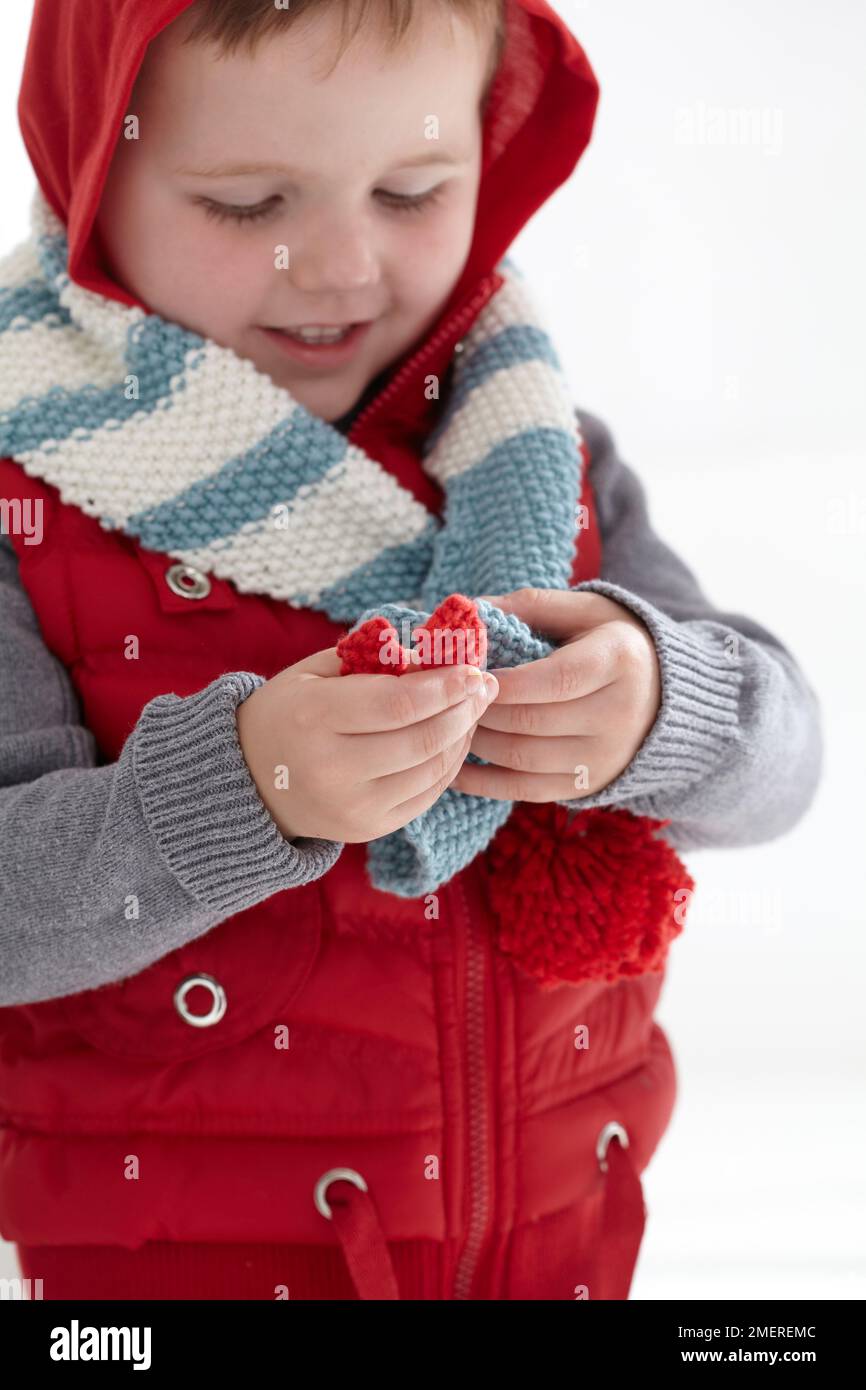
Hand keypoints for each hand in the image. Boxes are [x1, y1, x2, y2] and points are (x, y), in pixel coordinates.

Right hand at [236, 648, 498, 842]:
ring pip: (432, 769)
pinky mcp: (370, 829)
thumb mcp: (315, 672)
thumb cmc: (290, 711)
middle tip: (486, 685)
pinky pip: (428, 794)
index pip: (398, 705)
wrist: (251, 780)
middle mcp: (332, 769)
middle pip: (423, 739)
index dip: (444, 686)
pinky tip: (456, 737)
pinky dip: (450, 763)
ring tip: (474, 707)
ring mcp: (353, 807)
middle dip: (464, 709)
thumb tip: (436, 651)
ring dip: (463, 735)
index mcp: (313, 718)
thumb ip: (372, 658)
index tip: (472, 668)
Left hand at [450, 588, 660, 802]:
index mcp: (619, 663)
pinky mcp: (588, 785)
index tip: (469, 673)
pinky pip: (526, 791)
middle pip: (532, 722)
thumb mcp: (584, 611)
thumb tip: (470, 609)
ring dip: (477, 743)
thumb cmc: (612, 643)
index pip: (555, 679)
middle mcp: (619, 716)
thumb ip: (529, 606)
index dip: (505, 682)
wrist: (666, 696)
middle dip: (481, 710)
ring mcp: (604, 758)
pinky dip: (484, 782)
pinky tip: (454, 768)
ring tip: (449, 722)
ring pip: (523, 758)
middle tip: (446, 698)